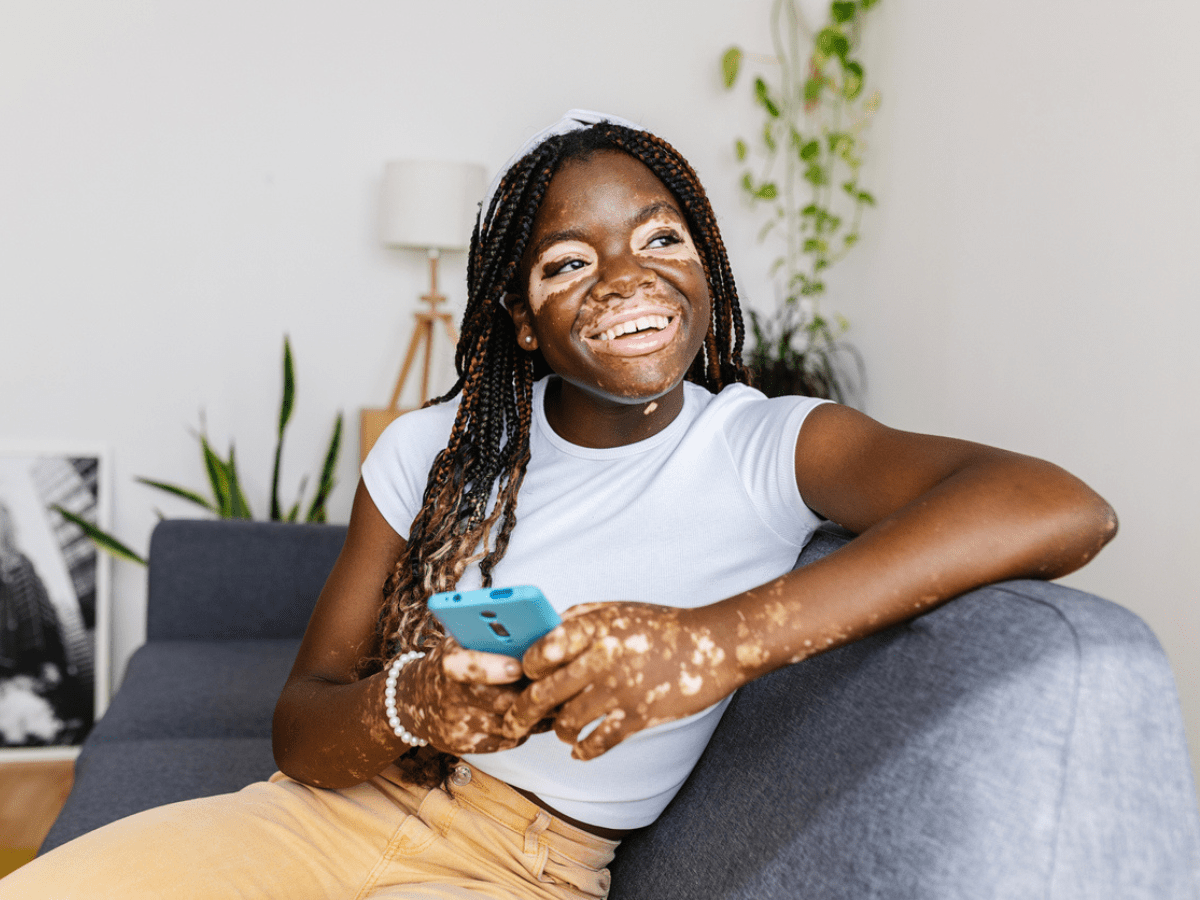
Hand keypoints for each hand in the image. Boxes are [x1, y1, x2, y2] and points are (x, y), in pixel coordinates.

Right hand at [394, 638, 546, 754]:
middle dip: (532, 693)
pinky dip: (525, 728)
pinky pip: (506, 740)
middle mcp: (449, 697)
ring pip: (509, 723)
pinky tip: (534, 715)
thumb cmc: (447, 665)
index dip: (492, 668)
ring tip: (554, 698)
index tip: (518, 666)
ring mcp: (457, 725)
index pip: (465, 667)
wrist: (412, 700)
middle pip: (500, 701)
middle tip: (559, 682)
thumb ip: (489, 641)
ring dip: (536, 712)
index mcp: (448, 664)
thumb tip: (536, 635)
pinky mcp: (465, 746)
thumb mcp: (458, 643)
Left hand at [502, 602, 737, 760]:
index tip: (526, 677)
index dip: (526, 669)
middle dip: (520, 714)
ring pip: (566, 722)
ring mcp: (619, 689)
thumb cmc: (659, 626)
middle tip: (513, 723)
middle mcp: (601, 657)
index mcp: (593, 627)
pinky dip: (582, 750)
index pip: (539, 653)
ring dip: (558, 731)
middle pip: (542, 694)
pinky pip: (596, 743)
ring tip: (561, 730)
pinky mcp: (637, 716)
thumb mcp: (615, 609)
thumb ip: (576, 620)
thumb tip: (539, 640)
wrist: (713, 645)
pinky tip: (580, 749)